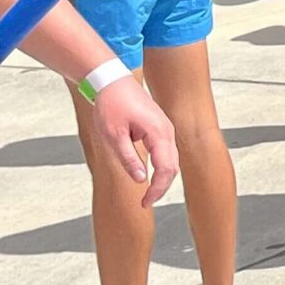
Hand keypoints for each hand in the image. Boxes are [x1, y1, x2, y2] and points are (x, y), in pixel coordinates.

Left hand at [89, 78, 178, 206]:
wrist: (112, 81)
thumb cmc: (111, 105)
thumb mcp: (113, 135)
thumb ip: (128, 158)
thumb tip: (140, 180)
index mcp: (159, 133)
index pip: (165, 169)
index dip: (157, 189)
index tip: (144, 203)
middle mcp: (167, 131)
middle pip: (173, 167)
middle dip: (161, 187)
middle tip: (145, 203)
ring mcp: (166, 129)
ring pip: (171, 160)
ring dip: (162, 178)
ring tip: (147, 193)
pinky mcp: (160, 128)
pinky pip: (166, 152)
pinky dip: (161, 167)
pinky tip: (149, 176)